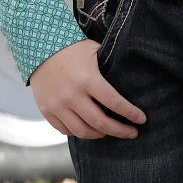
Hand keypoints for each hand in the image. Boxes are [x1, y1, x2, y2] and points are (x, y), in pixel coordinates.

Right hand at [29, 38, 146, 138]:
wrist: (40, 47)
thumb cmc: (73, 48)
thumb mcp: (95, 52)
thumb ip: (108, 68)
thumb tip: (129, 81)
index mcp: (88, 79)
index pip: (114, 103)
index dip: (131, 114)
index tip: (142, 120)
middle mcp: (73, 95)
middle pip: (100, 123)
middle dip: (120, 131)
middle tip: (132, 133)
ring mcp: (58, 105)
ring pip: (83, 132)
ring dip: (100, 135)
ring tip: (109, 132)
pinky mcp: (47, 110)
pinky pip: (66, 130)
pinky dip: (79, 132)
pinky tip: (88, 128)